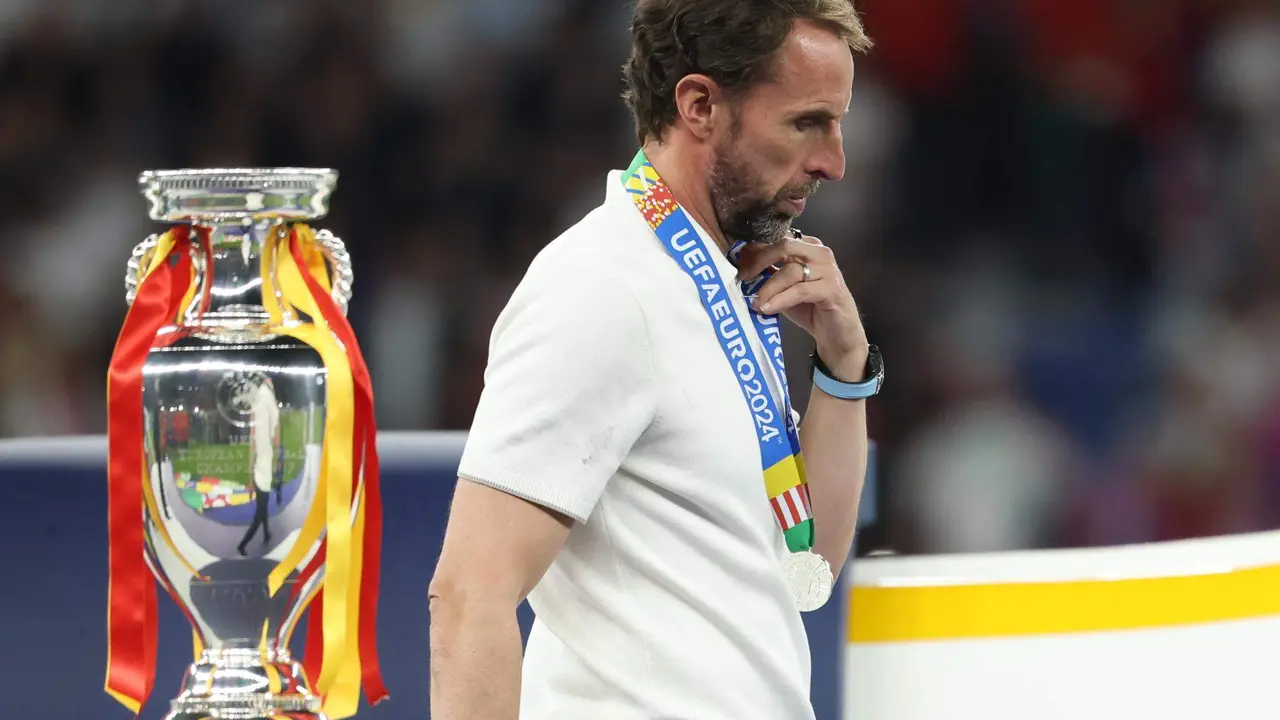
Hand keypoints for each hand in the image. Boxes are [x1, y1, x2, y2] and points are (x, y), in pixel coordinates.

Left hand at [735, 234, 868, 377]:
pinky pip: (800, 290)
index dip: (756, 249)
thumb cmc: (810, 308)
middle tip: (743, 277)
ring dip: (768, 288)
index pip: (779, 239)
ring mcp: (828, 270)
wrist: (836, 333)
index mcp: (809, 247)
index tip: (739, 263)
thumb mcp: (784, 287)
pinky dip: (780, 299)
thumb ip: (769, 273)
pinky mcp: (831, 289)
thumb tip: (742, 263)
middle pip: (785, 246)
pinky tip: (767, 309)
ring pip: (791, 271)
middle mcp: (820, 253)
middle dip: (760, 261)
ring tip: (756, 302)